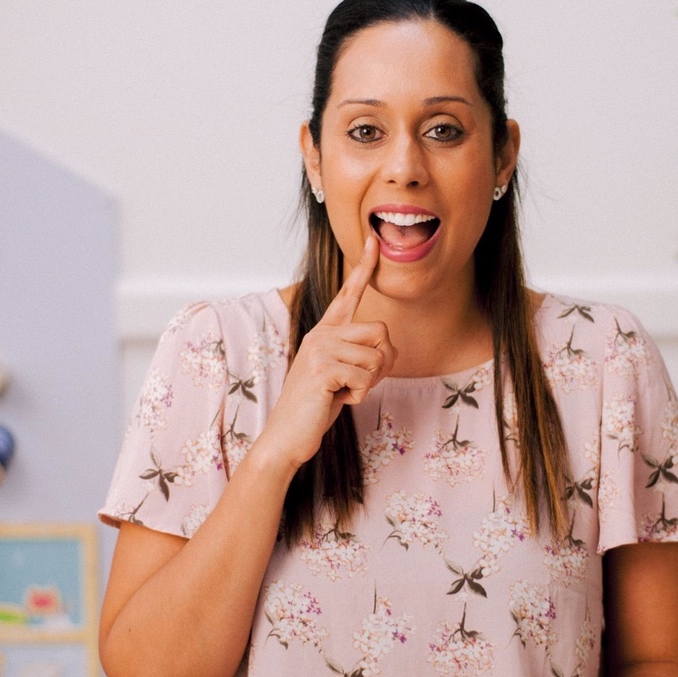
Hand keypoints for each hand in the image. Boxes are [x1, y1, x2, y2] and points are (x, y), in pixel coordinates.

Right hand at [257, 234, 395, 472]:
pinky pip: (366, 377)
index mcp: (326, 332)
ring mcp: (320, 349)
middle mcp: (321, 334)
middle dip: (382, 364)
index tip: (374, 240)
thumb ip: (363, 356)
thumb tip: (389, 348)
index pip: (348, 293)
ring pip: (377, 358)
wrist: (288, 435)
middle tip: (357, 383)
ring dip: (368, 384)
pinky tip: (336, 400)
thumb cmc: (317, 406)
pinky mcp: (323, 368)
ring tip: (342, 393)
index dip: (364, 267)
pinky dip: (359, 396)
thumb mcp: (344, 376)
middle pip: (381, 331)